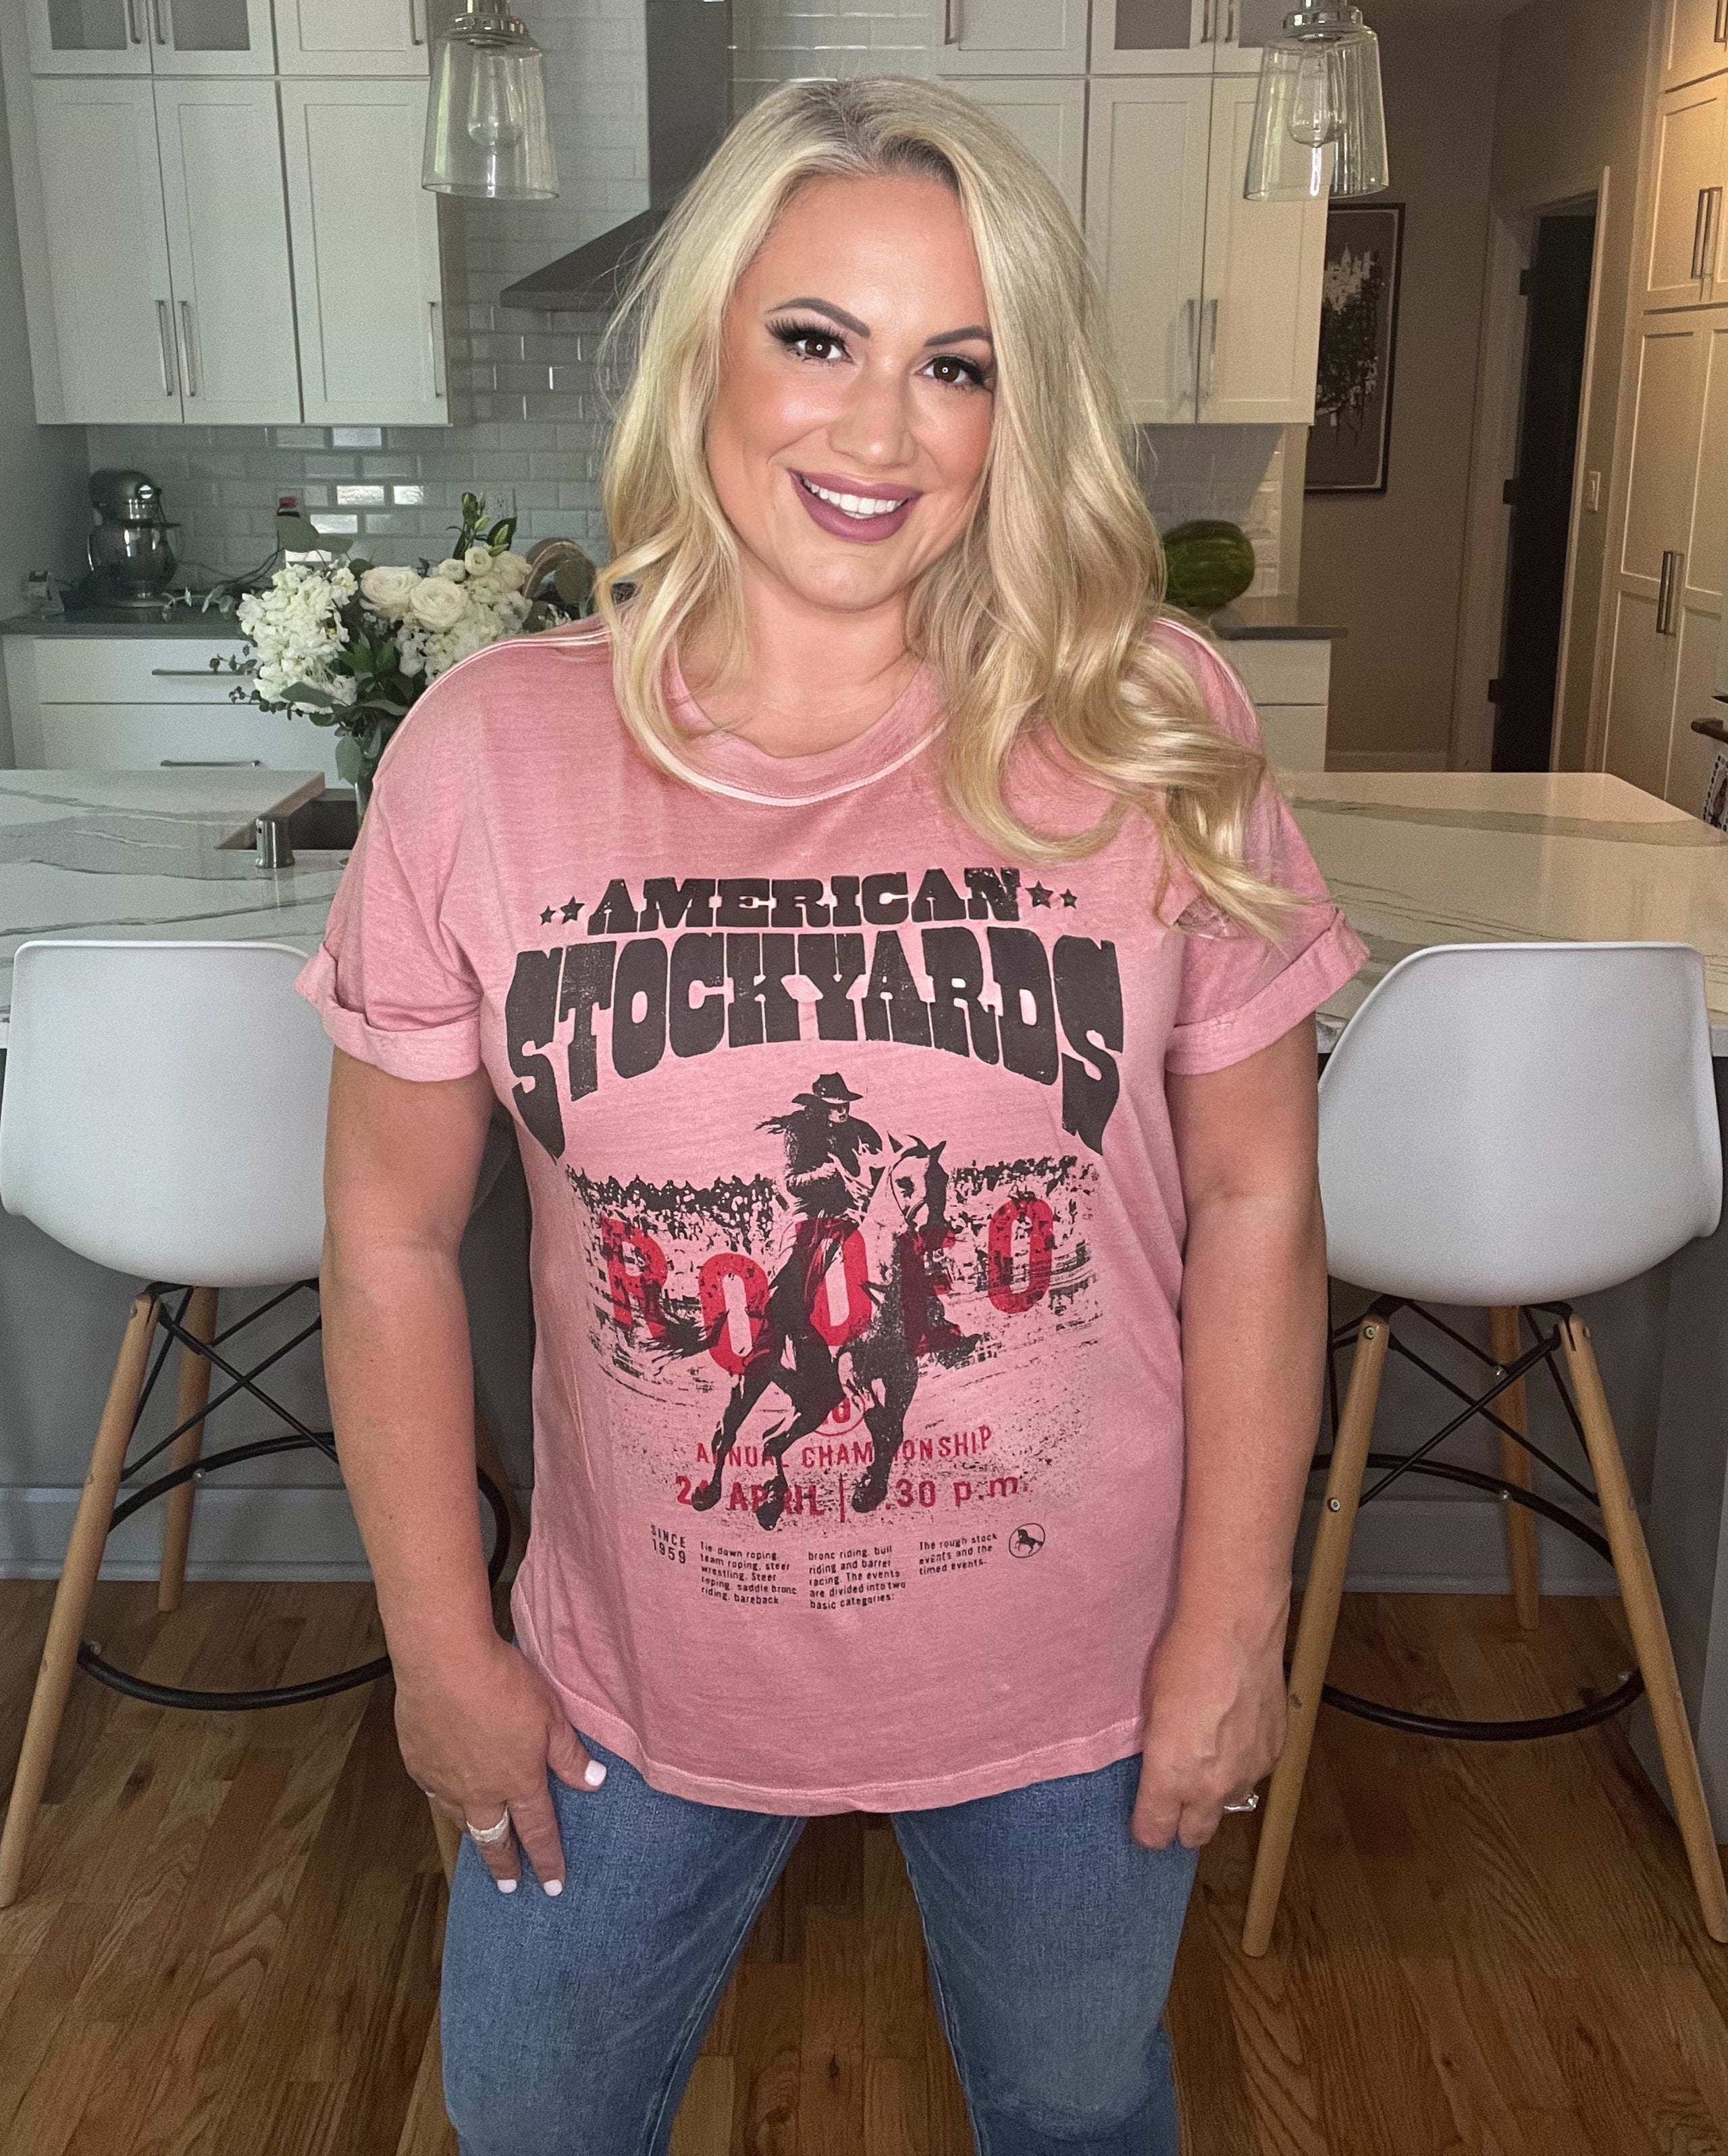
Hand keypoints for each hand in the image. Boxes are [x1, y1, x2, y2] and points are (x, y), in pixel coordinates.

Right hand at [393, 1633, 604, 1893]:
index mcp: (518, 1781)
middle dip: (505, 1865)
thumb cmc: (503, 1682)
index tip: (554, 1885)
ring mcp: (445, 1780)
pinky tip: (447, 1792)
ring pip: (461, 1819)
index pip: (538, 1829)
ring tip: (480, 1841)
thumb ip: (569, 1754)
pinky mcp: (419, 1762)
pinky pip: (434, 1790)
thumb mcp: (550, 1714)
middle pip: (494, 1838)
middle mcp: (480, 1790)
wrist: (444, 1662)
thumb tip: (594, 1782)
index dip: (547, 1859)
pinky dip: (445, 1797)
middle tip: (509, 1887)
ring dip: (474, 1834)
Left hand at [1131, 1614, 1286, 1850]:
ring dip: (1217, 1792)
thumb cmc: (1183, 1660)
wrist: (1235, 1630)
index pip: (1154, 1833)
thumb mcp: (1150, 1710)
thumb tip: (1158, 1773)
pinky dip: (1243, 1763)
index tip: (1145, 1818)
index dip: (1147, 1828)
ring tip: (1209, 1754)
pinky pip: (1254, 1774)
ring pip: (1229, 1805)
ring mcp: (1248, 1773)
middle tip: (1175, 1799)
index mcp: (1172, 1777)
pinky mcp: (1274, 1753)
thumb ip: (1157, 1756)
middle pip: (1195, 1835)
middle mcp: (1212, 1786)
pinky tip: (1235, 1732)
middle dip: (1183, 1823)